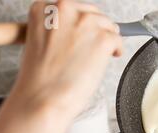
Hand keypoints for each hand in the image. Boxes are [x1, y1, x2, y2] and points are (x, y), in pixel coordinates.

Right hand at [9, 0, 122, 120]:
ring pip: (108, 26)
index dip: (81, 24)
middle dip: (96, 30)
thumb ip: (58, 30)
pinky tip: (108, 59)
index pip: (73, 8)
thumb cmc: (39, 80)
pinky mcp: (102, 38)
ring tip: (99, 57)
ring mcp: (85, 23)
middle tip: (93, 48)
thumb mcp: (39, 42)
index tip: (83, 34)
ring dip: (107, 40)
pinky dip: (116, 50)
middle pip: (93, 14)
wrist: (44, 98)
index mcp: (44, 9)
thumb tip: (78, 33)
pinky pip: (118, 40)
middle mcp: (64, 9)